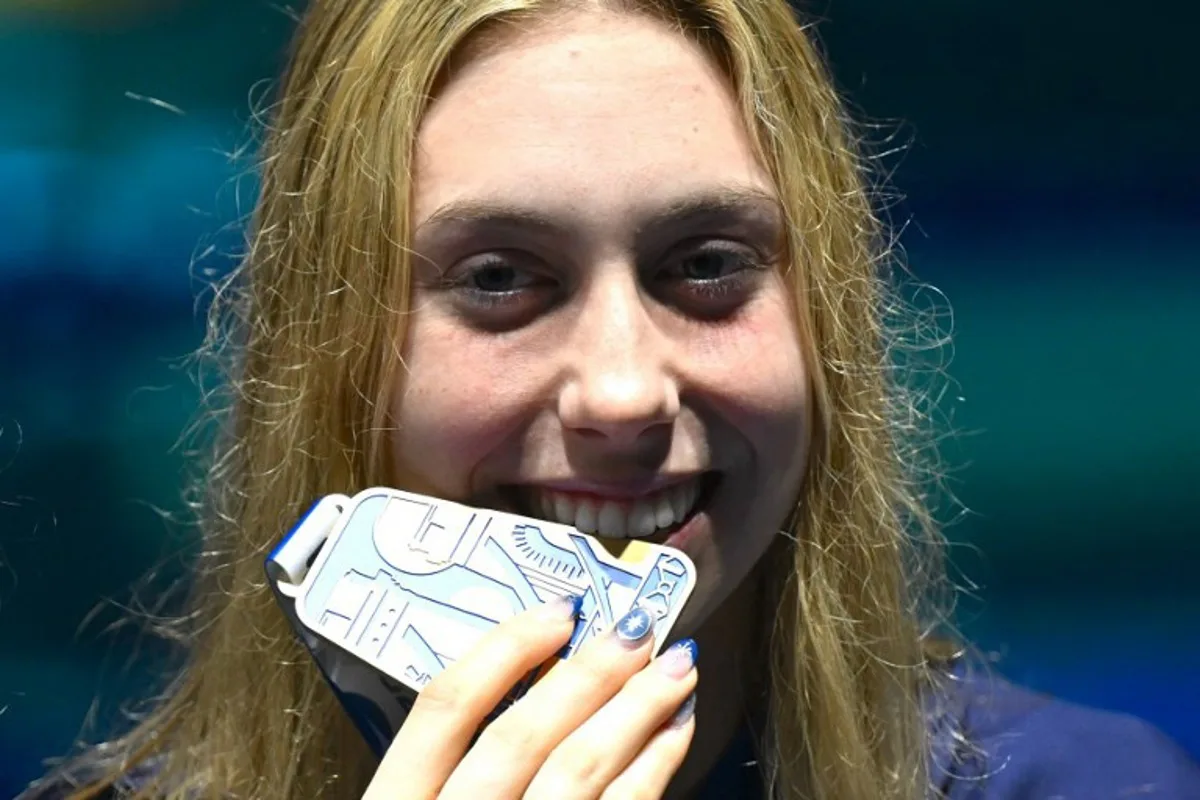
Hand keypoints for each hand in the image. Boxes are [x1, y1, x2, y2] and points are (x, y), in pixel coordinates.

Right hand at [362, 597, 697, 799]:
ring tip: (676, 668)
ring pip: (578, 775)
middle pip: (521, 737)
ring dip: (635, 712)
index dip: (502, 650)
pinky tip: (674, 737)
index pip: (441, 711)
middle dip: (587, 674)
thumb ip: (446, 777)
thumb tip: (522, 687)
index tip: (556, 611)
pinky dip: (653, 771)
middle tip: (637, 628)